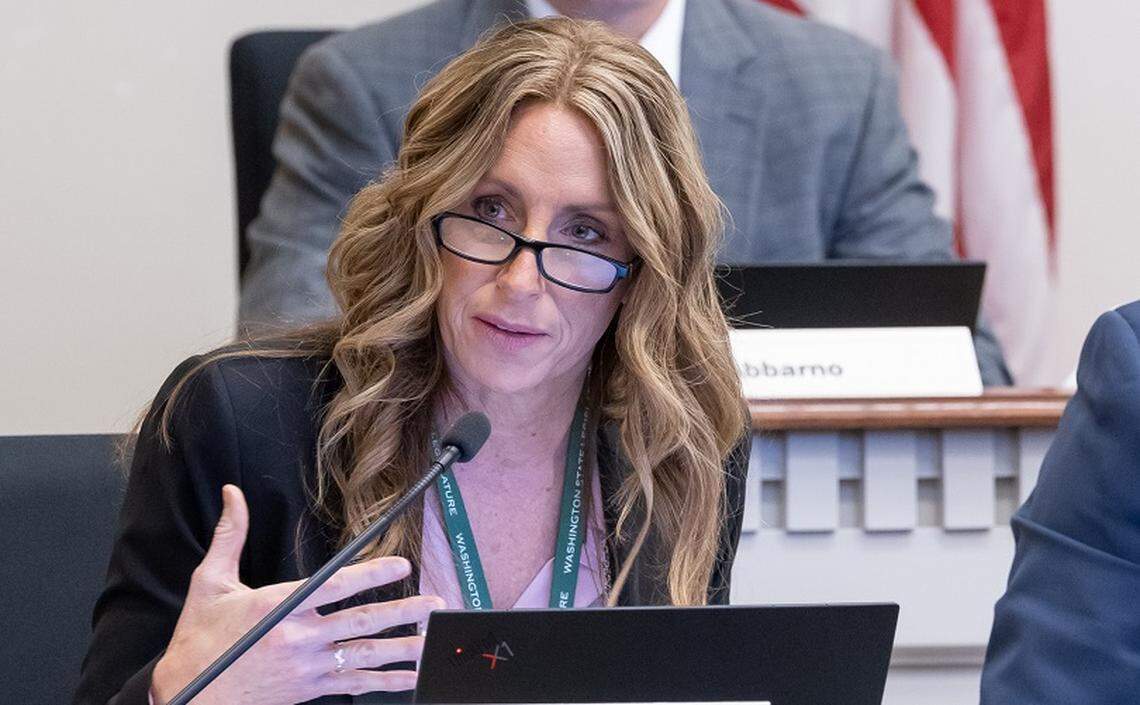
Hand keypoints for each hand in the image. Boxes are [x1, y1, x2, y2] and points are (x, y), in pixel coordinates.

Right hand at [150, 485, 444, 704]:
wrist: (187, 697)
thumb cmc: (199, 640)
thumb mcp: (208, 584)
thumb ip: (229, 536)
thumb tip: (233, 494)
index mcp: (277, 606)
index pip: (335, 586)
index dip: (371, 575)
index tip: (401, 565)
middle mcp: (298, 637)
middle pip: (361, 622)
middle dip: (403, 612)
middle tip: (435, 603)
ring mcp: (306, 666)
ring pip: (364, 655)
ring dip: (403, 647)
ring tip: (433, 638)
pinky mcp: (309, 688)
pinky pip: (354, 684)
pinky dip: (385, 682)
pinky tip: (409, 678)